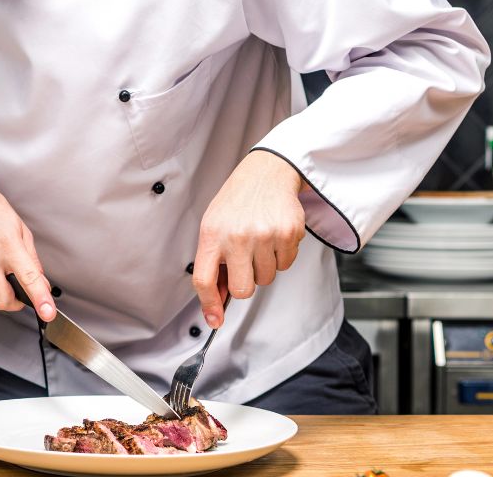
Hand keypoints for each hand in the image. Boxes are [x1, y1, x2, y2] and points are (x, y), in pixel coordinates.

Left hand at [192, 150, 306, 328]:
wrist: (266, 173)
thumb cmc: (237, 202)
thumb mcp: (214, 226)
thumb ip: (213, 262)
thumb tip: (217, 300)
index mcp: (212, 235)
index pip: (204, 280)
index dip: (209, 304)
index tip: (214, 319)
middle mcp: (237, 236)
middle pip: (242, 290)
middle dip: (245, 283)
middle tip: (246, 263)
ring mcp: (264, 235)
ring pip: (267, 279)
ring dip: (264, 266)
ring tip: (259, 241)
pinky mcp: (288, 234)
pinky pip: (286, 265)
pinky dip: (281, 256)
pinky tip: (274, 235)